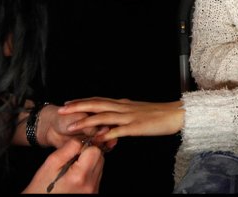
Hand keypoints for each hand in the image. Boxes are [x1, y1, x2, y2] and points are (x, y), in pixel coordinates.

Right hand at [22, 138, 103, 193]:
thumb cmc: (41, 187)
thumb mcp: (51, 163)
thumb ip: (69, 148)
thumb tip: (83, 140)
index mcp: (79, 176)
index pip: (95, 151)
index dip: (85, 147)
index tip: (75, 152)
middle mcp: (90, 186)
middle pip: (100, 158)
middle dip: (88, 155)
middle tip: (72, 162)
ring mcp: (93, 191)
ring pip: (100, 167)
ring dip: (89, 164)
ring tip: (72, 171)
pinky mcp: (94, 194)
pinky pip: (97, 177)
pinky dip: (89, 174)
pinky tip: (76, 178)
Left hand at [59, 98, 184, 141]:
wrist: (176, 114)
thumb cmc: (158, 114)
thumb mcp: (137, 111)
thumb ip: (123, 114)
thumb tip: (111, 120)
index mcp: (123, 103)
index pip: (99, 100)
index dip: (82, 102)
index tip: (67, 104)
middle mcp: (123, 107)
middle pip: (97, 104)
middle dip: (78, 107)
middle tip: (61, 110)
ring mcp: (129, 117)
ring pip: (103, 117)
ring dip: (86, 121)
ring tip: (71, 126)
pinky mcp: (136, 127)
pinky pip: (118, 131)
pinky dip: (106, 134)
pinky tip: (97, 138)